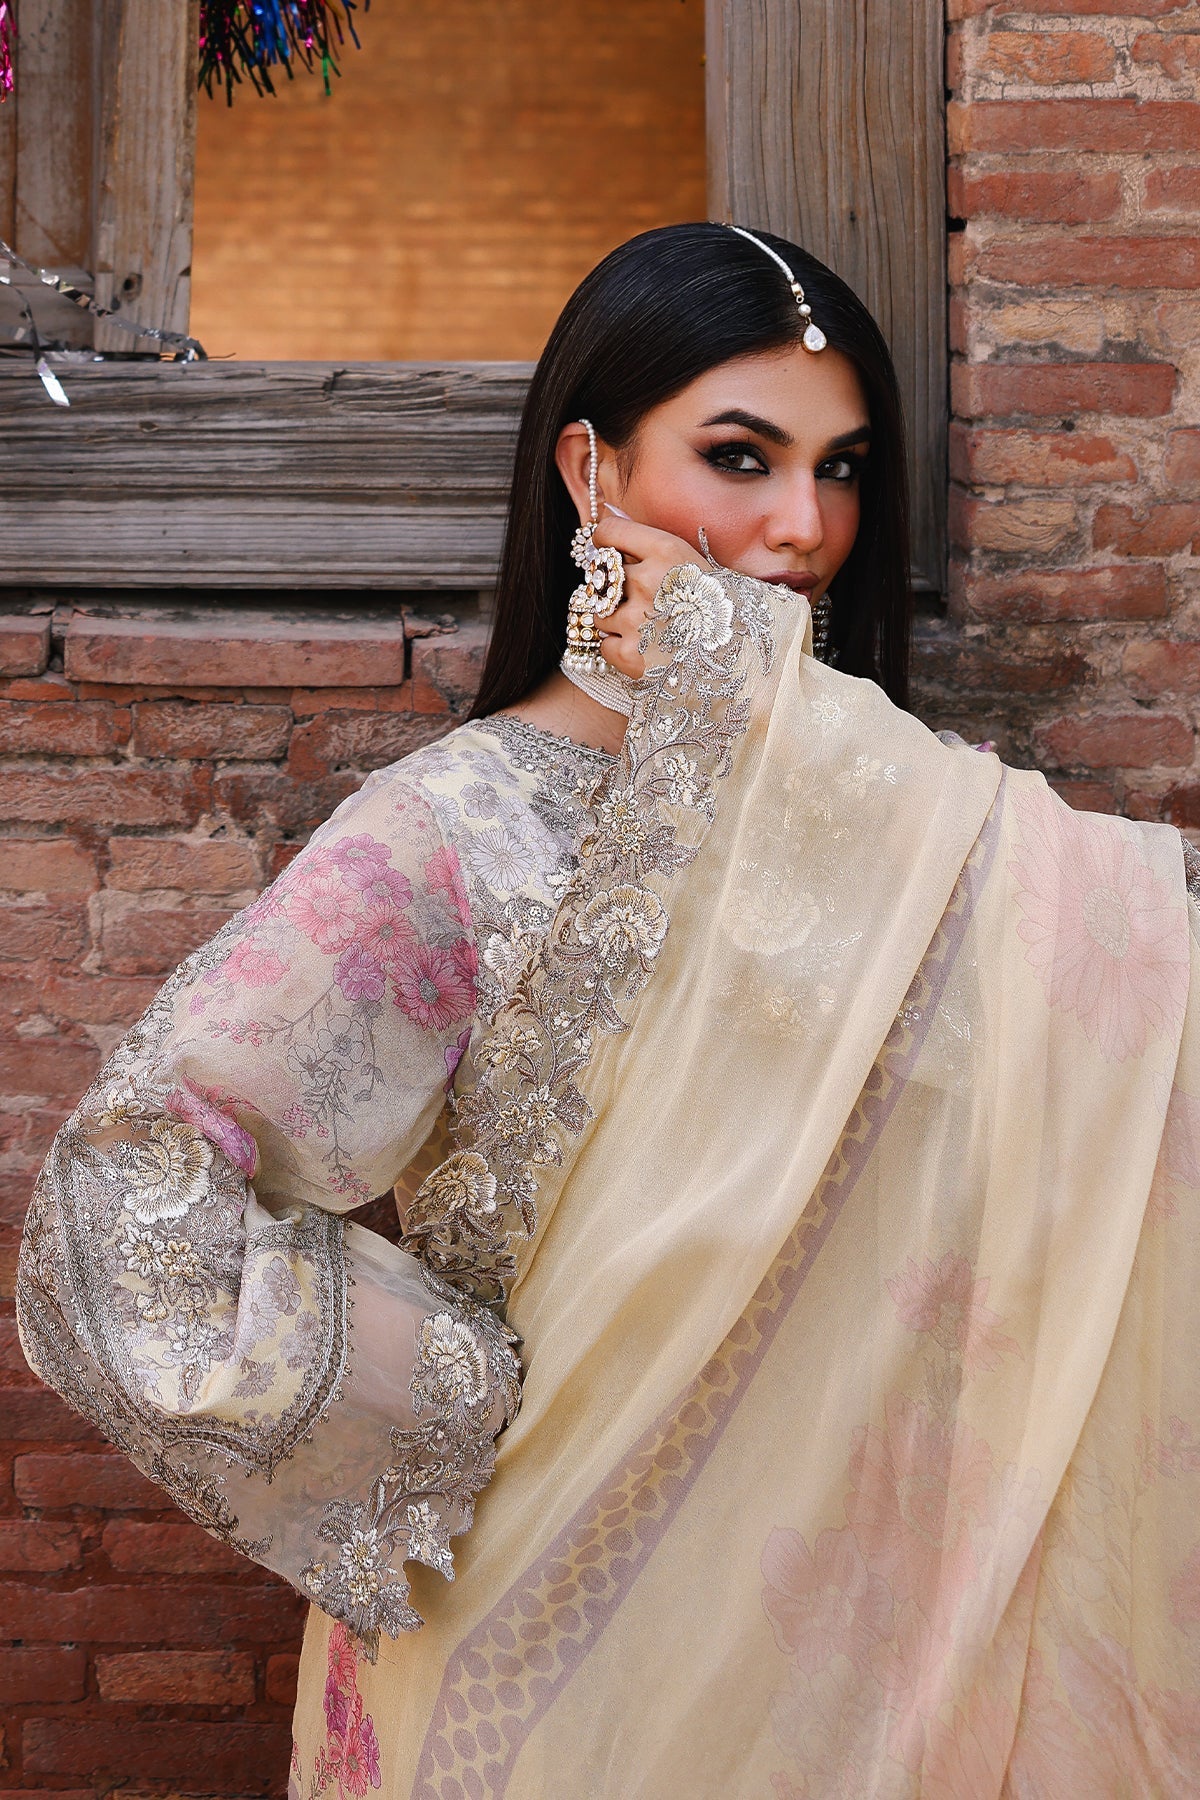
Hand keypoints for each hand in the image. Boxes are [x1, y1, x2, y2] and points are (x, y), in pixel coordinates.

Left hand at [589, 508, 702, 677]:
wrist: (742, 655)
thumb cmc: (719, 607)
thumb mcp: (692, 561)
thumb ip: (648, 540)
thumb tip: (608, 510)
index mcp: (666, 552)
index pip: (610, 531)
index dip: (604, 539)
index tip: (607, 546)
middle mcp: (647, 582)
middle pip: (602, 575)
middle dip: (615, 586)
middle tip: (641, 599)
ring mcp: (636, 620)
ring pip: (599, 613)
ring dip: (615, 620)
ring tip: (648, 627)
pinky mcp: (631, 655)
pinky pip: (605, 645)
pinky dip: (619, 648)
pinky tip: (646, 648)